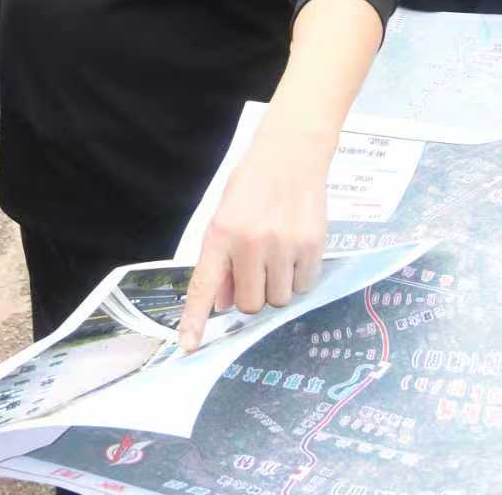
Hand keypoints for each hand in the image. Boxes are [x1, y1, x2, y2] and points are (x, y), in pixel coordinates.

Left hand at [177, 119, 332, 350]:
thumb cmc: (252, 186)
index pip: (204, 285)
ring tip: (276, 255)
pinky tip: (295, 251)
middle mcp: (251, 243)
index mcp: (222, 234)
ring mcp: (284, 246)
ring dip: (276, 287)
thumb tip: (220, 305)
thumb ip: (220, 262)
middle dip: (250, 296)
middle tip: (254, 271)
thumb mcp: (223, 217)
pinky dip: (298, 278)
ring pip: (278, 300)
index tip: (188, 346)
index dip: (195, 319)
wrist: (291, 155)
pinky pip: (304, 287)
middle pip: (249, 304)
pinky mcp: (313, 246)